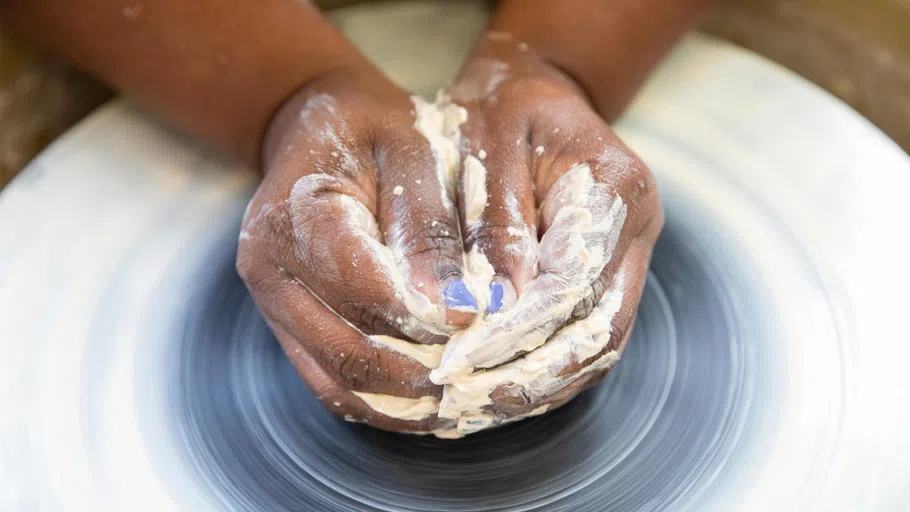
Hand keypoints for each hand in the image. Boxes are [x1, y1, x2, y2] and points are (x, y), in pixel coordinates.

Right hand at [236, 67, 491, 434]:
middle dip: (421, 372)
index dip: (425, 315)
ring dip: (403, 401)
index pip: (363, 286)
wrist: (317, 130)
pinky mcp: (286, 326)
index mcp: (295, 213)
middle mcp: (269, 268)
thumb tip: (459, 310)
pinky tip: (430, 402)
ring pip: (337, 380)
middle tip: (483, 378)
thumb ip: (430, 229)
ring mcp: (272, 304)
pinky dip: (381, 403)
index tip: (481, 325)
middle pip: (347, 347)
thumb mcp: (411, 153)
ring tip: (465, 399)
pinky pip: (330, 384)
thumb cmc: (372, 130)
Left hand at [429, 33, 663, 434]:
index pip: (572, 282)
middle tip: (468, 402)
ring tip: (478, 408)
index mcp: (617, 187)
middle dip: (531, 375)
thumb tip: (497, 305)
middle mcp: (637, 230)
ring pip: (598, 347)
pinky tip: (500, 389)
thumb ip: (499, 220)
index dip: (516, 331)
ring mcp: (629, 257)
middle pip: (597, 329)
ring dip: (540, 385)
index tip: (460, 361)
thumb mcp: (491, 142)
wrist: (537, 91)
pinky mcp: (608, 277)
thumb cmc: (506, 106)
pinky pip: (585, 342)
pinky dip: (546, 372)